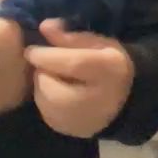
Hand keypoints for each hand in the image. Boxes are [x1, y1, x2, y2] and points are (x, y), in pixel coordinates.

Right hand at [0, 0, 30, 145]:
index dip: (24, 7)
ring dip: (26, 48)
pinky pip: (28, 76)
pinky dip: (20, 68)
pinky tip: (1, 67)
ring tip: (3, 48)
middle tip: (4, 30)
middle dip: (27, 27)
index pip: (31, 10)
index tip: (11, 9)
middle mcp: (27, 54)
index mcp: (13, 30)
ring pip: (34, 55)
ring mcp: (25, 79)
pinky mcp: (19, 97)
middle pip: (36, 34)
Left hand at [24, 19, 134, 138]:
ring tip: (53, 78)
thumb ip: (69, 36)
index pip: (71, 64)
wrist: (125, 99)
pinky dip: (46, 102)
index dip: (47, 56)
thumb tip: (44, 26)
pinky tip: (58, 94)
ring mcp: (86, 121)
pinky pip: (47, 114)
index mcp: (109, 70)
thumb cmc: (108, 63)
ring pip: (46, 102)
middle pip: (53, 87)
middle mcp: (99, 99)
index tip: (31, 49)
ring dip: (42, 87)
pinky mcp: (74, 131)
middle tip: (48, 66)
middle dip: (43, 73)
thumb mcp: (96, 42)